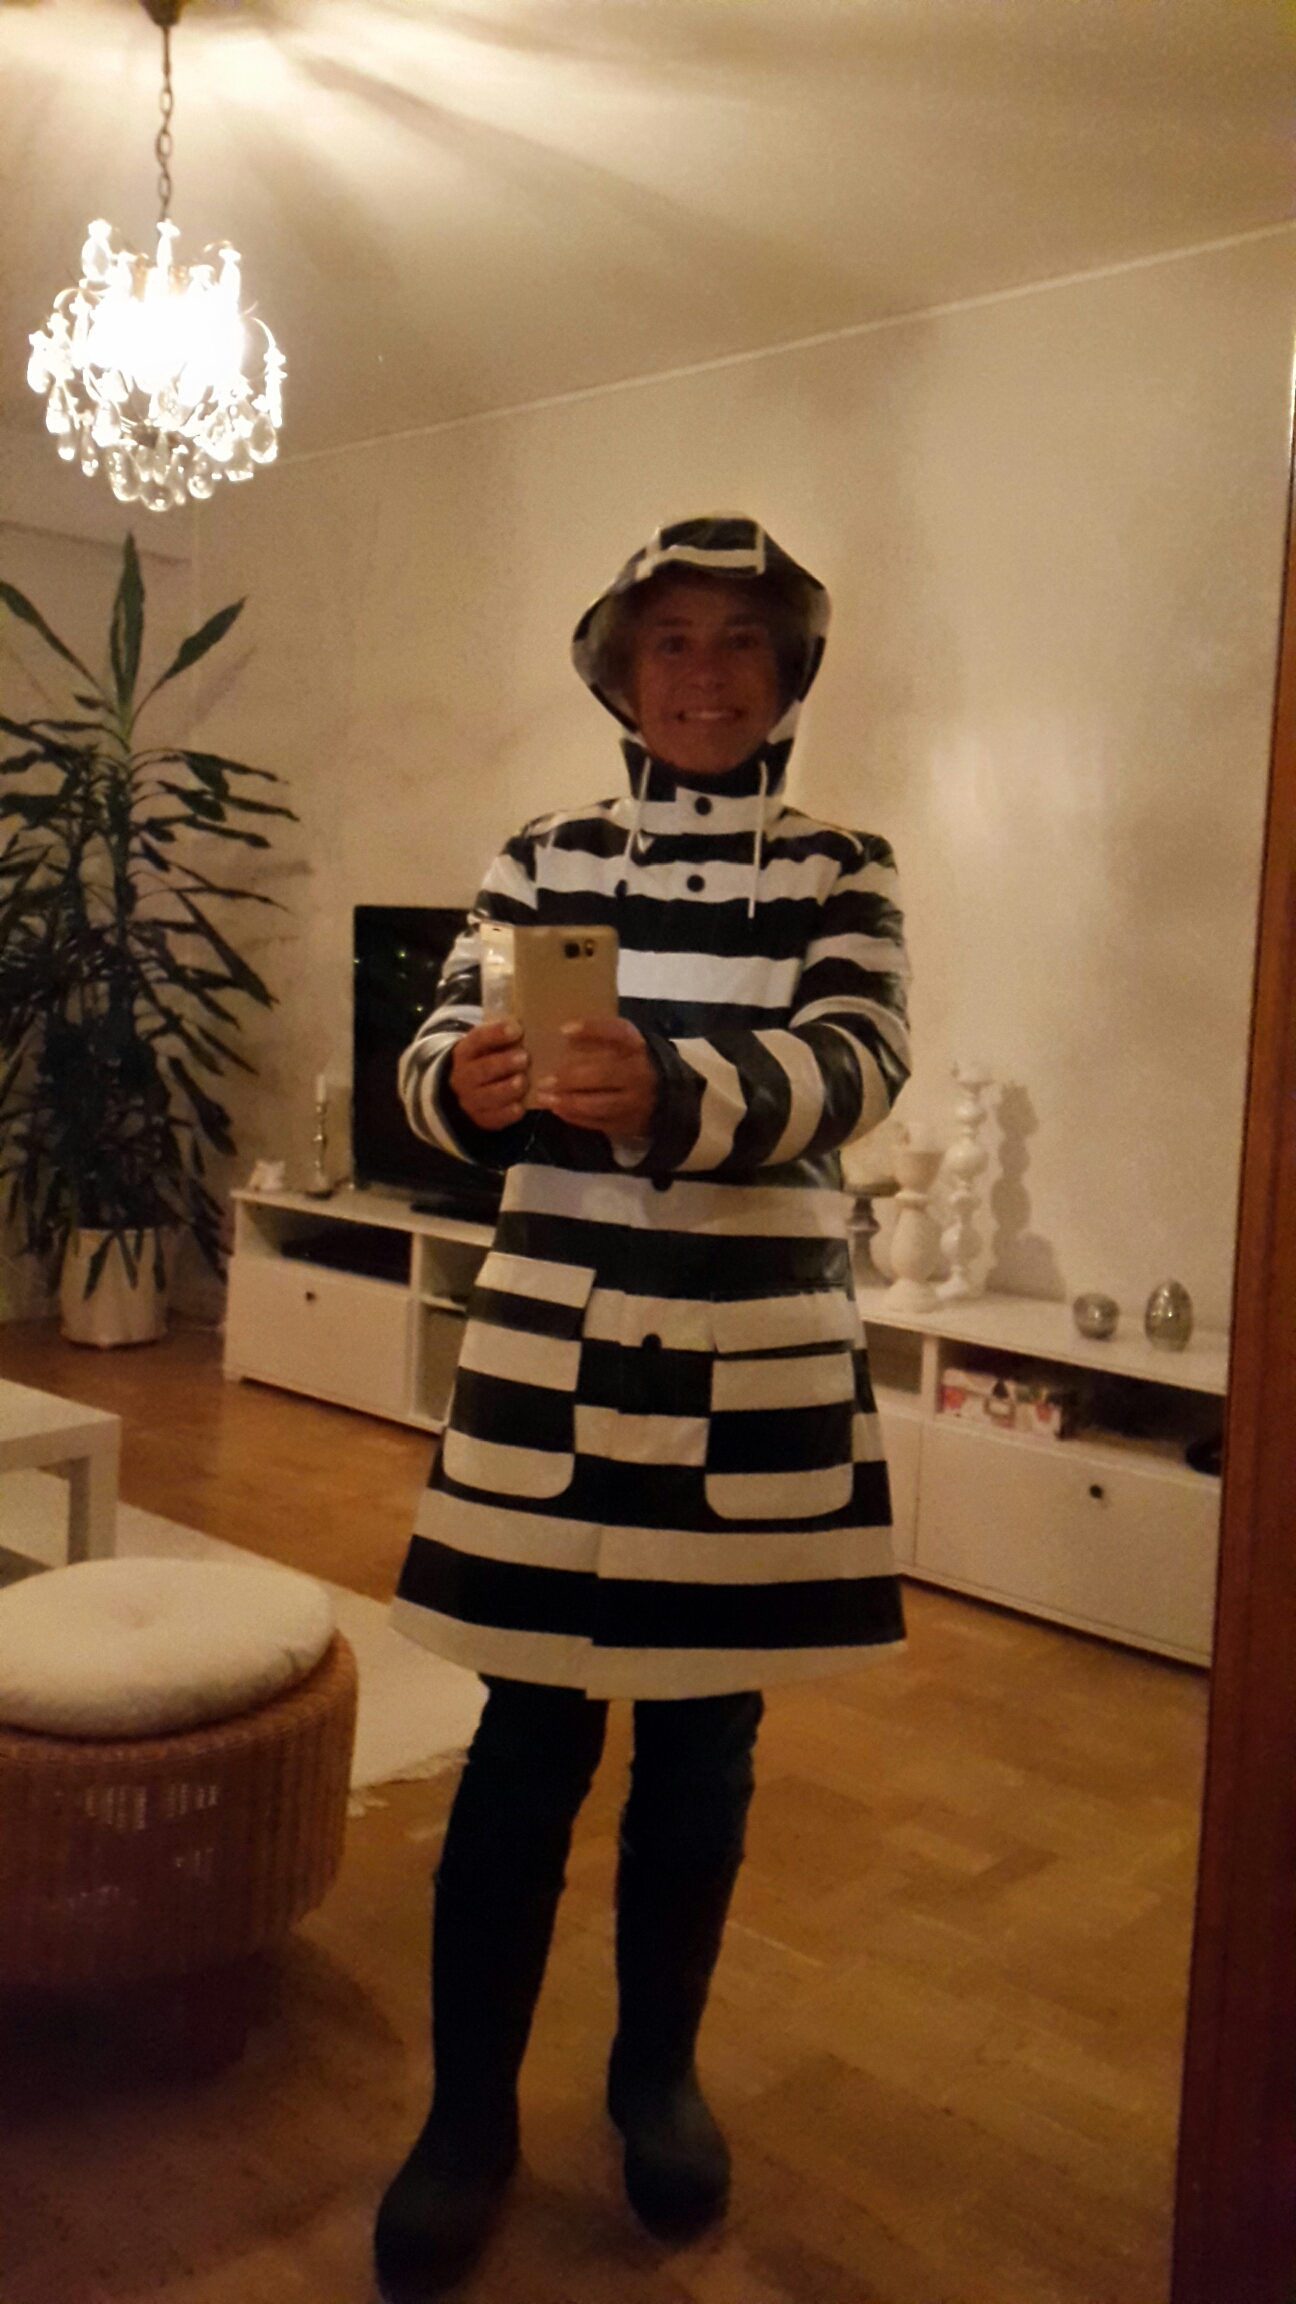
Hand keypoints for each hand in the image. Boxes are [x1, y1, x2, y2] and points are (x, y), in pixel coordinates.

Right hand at [449, 1018, 527, 1129]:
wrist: (466, 1091)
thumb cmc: (488, 1060)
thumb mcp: (488, 1046)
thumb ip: (503, 1037)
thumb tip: (529, 1025)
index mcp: (465, 1052)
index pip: (477, 1040)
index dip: (495, 1034)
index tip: (516, 1029)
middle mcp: (463, 1076)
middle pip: (481, 1069)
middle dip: (503, 1063)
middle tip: (524, 1057)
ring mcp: (470, 1099)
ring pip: (487, 1095)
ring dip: (506, 1088)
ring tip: (522, 1081)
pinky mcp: (481, 1118)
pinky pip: (493, 1117)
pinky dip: (507, 1113)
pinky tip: (520, 1106)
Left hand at [532, 1017, 656, 1141]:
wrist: (663, 1093)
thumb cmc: (629, 1061)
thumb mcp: (622, 1042)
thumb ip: (600, 1036)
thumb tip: (562, 1032)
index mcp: (636, 1046)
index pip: (617, 1033)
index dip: (591, 1029)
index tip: (563, 1030)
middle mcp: (639, 1072)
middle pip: (603, 1075)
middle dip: (570, 1079)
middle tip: (544, 1081)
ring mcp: (635, 1101)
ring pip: (600, 1104)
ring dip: (568, 1102)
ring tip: (545, 1098)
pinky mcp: (629, 1123)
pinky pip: (599, 1123)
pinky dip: (575, 1117)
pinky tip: (558, 1109)